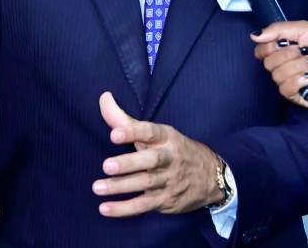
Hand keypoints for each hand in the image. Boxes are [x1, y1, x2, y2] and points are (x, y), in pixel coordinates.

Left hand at [93, 91, 224, 216]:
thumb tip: (104, 97)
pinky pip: (143, 205)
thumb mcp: (155, 133)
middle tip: (107, 165)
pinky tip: (104, 208)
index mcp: (166, 137)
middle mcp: (168, 158)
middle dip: (128, 163)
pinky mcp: (165, 200)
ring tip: (97, 187)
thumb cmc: (172, 150)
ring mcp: (168, 180)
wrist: (210, 177)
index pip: (150, 132)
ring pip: (144, 184)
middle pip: (150, 160)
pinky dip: (124, 209)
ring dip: (120, 187)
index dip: (132, 132)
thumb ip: (125, 119)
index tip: (114, 134)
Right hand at [252, 20, 307, 106]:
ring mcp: (290, 81)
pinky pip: (285, 89)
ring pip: (277, 76)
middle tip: (304, 51)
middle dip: (287, 55)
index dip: (268, 47)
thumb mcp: (301, 28)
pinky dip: (298, 80)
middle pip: (268, 64)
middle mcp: (283, 66)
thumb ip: (276, 29)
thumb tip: (254, 36)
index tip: (282, 42)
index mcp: (282, 50)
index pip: (261, 52)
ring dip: (297, 66)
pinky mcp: (297, 96)